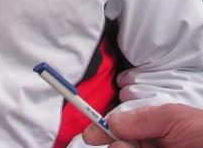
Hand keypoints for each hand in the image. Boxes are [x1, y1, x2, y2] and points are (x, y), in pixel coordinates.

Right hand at [83, 103, 202, 147]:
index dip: (101, 130)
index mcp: (151, 131)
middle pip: (119, 147)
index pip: (119, 128)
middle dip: (119, 146)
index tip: (89, 136)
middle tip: (133, 147)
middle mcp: (148, 147)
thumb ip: (141, 118)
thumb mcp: (173, 118)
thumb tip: (112, 121)